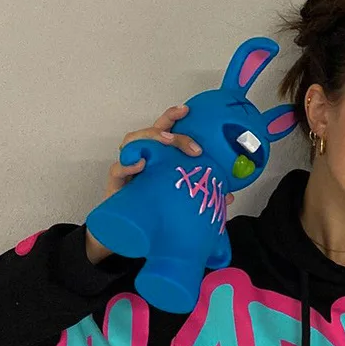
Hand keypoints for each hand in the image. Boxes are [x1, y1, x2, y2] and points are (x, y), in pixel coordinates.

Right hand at [87, 104, 235, 263]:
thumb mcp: (178, 198)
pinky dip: (127, 164)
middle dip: (170, 132)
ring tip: (165, 143)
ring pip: (131, 142)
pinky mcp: (115, 184)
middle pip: (150, 132)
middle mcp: (140, 156)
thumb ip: (201, 194)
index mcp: (156, 156)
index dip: (173, 116)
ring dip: (150, 140)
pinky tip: (139, 164)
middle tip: (191, 147)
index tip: (188, 110)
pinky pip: (117, 169)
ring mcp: (126, 168)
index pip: (164, 129)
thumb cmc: (153, 210)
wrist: (127, 235)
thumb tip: (229, 197)